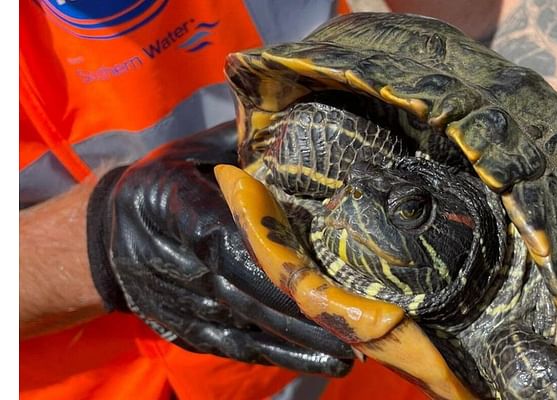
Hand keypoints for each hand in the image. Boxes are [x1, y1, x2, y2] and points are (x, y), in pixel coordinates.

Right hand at [86, 122, 353, 375]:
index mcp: (173, 205)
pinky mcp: (178, 325)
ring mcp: (170, 298)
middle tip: (353, 331)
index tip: (320, 284)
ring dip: (294, 343)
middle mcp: (167, 258)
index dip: (272, 267)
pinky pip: (229, 345)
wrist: (109, 228)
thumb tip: (302, 126)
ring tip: (347, 354)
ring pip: (239, 326)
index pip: (226, 241)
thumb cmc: (171, 179)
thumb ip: (243, 144)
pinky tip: (313, 362)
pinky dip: (272, 355)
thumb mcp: (197, 150)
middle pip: (239, 291)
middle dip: (296, 315)